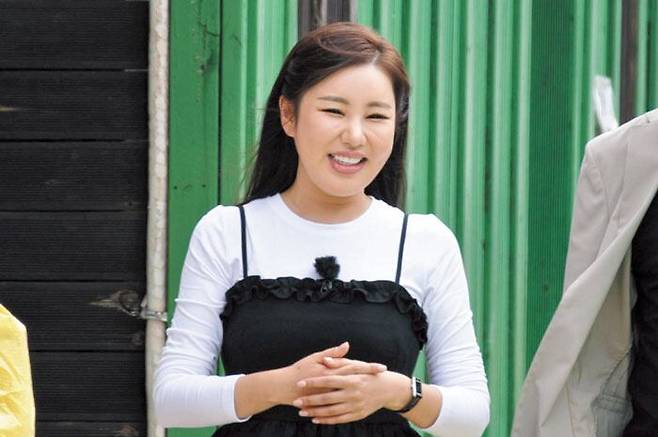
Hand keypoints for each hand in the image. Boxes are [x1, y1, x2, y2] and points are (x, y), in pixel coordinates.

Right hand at [275, 342, 386, 405]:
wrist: (284, 387)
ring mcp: (330, 395)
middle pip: (356, 380)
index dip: (368, 367)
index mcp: (331, 369)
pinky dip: (351, 403)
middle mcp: (333, 382)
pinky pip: (341, 405)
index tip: (381, 367)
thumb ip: (332, 353)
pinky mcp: (326, 404)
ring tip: (377, 392)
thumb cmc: (299, 370)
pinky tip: (361, 404)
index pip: (354, 367)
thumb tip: (346, 345)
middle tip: (385, 377)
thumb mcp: (314, 357)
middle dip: (371, 379)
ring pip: (351, 394)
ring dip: (364, 391)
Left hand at [293, 370, 410, 423]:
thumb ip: (339, 362)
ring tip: (302, 412)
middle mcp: (353, 393)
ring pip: (331, 411)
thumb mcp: (356, 365)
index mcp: (352, 379)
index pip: (328, 380)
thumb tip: (324, 360)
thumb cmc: (368, 374)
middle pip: (327, 398)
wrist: (387, 389)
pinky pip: (339, 419)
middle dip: (310, 400)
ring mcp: (355, 405)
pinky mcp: (357, 415)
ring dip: (315, 412)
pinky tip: (315, 419)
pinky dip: (326, 420)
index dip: (313, 382)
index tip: (300, 383)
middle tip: (296, 402)